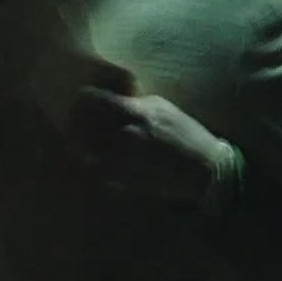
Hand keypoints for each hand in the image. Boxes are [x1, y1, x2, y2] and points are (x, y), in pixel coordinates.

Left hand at [64, 88, 235, 208]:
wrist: (204, 169)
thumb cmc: (186, 134)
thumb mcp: (163, 108)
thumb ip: (136, 103)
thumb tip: (114, 98)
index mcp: (137, 113)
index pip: (94, 100)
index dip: (83, 100)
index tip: (81, 101)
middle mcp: (126, 136)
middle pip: (82, 126)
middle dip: (77, 124)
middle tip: (77, 123)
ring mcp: (123, 160)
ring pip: (84, 151)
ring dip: (81, 147)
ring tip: (84, 145)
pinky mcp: (123, 182)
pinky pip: (95, 172)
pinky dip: (93, 167)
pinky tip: (99, 164)